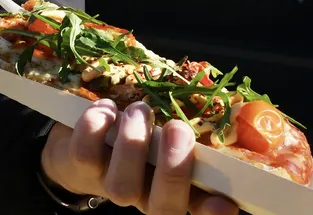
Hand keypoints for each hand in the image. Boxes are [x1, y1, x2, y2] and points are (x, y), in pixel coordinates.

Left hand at [40, 100, 238, 214]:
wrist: (79, 142)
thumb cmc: (138, 135)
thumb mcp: (166, 133)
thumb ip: (191, 131)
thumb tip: (233, 114)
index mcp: (173, 188)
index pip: (198, 207)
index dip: (211, 211)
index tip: (227, 202)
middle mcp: (144, 195)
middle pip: (164, 207)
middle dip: (174, 171)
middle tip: (179, 130)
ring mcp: (110, 185)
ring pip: (123, 185)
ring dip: (133, 143)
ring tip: (139, 110)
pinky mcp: (79, 166)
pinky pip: (86, 153)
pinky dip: (96, 126)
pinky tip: (106, 108)